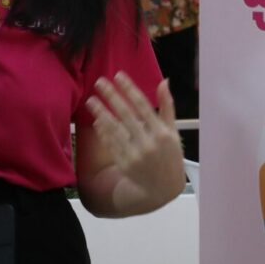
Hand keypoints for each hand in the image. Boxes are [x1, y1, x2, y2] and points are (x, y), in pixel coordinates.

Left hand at [85, 75, 182, 203]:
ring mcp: (136, 156)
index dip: (130, 89)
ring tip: (91, 100)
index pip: (144, 106)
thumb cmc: (169, 154)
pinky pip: (111, 145)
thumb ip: (167, 106)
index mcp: (163, 133)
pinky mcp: (125, 165)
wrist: (163, 188)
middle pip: (127, 116)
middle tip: (99, 82)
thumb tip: (164, 81)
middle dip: (111, 97)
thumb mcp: (173, 131)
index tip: (118, 75)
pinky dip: (104, 132)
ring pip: (115, 130)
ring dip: (101, 114)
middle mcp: (149, 144)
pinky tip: (97, 121)